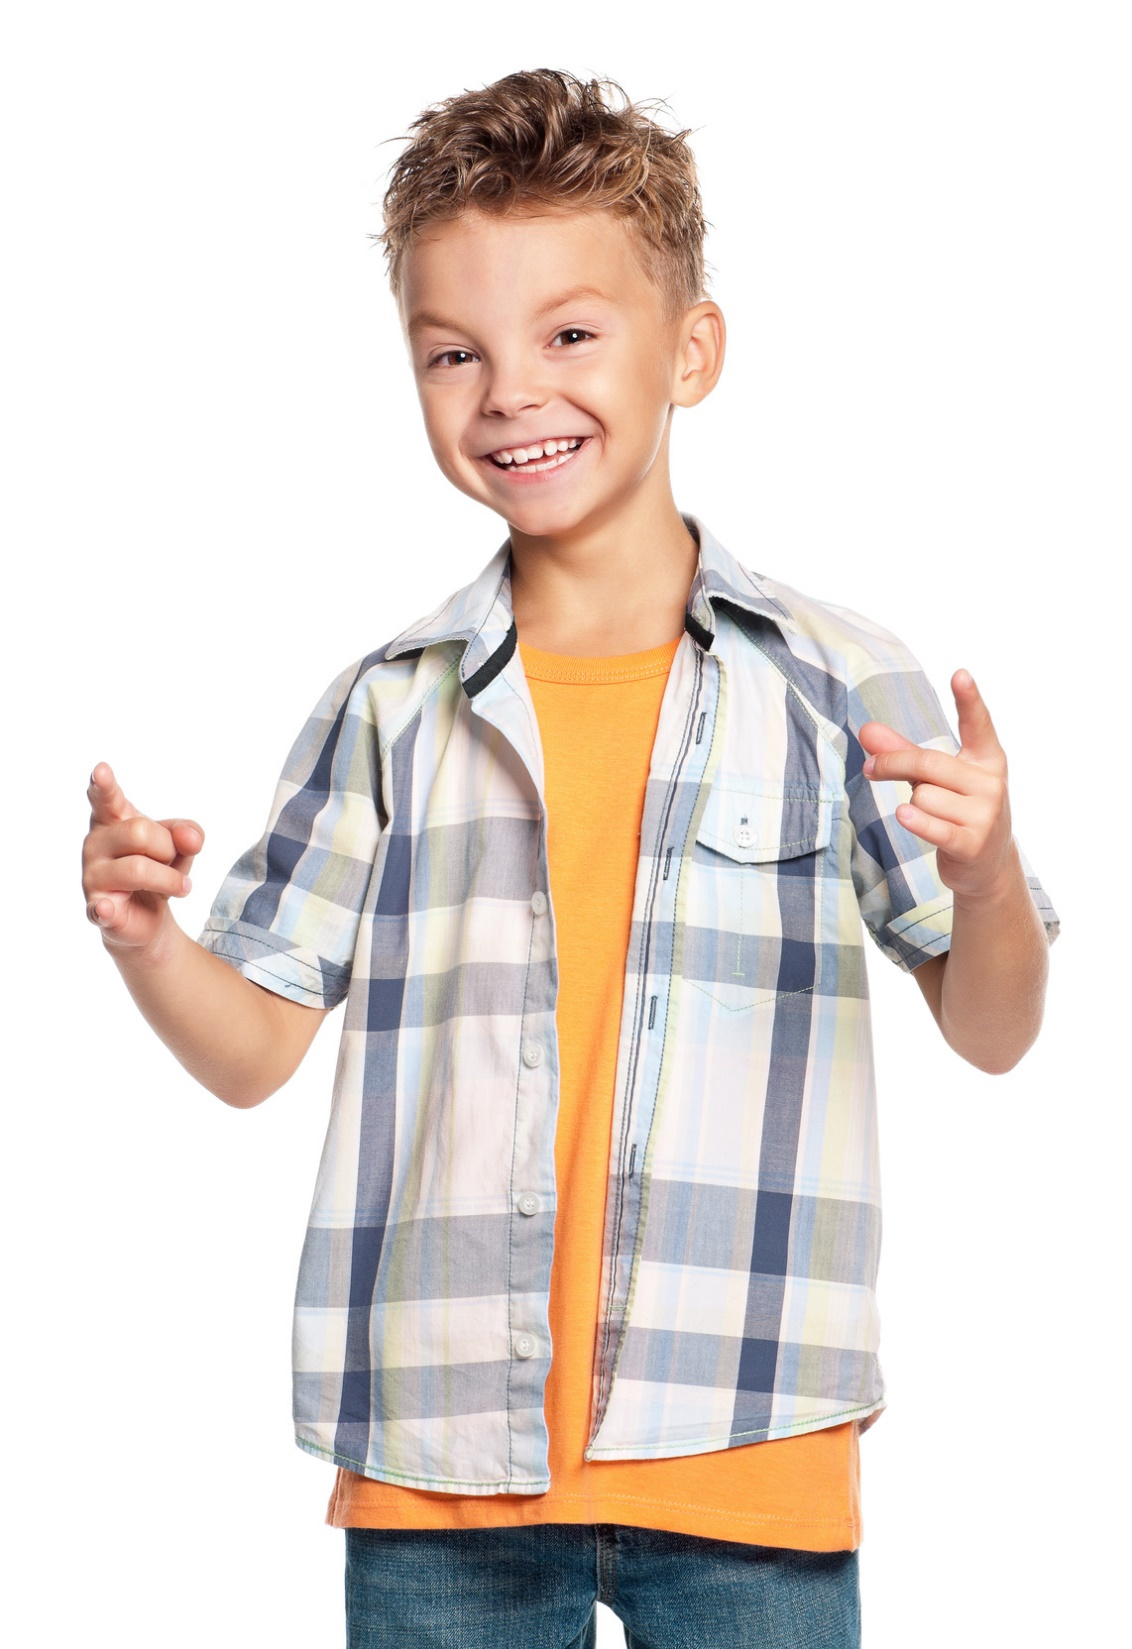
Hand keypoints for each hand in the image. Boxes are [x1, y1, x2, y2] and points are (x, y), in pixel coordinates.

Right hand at [82, 761, 204, 951]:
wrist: (150, 916)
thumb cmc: (159, 868)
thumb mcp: (181, 844)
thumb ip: (189, 832)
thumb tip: (190, 839)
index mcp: (111, 820)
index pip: (105, 798)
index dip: (103, 785)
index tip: (101, 770)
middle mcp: (95, 844)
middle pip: (139, 832)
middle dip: (167, 848)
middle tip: (170, 862)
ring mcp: (92, 877)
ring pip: (138, 869)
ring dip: (170, 880)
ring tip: (177, 887)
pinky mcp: (98, 909)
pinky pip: (103, 908)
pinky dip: (106, 909)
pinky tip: (107, 908)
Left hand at [858, 670, 1014, 902]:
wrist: (987, 865)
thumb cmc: (957, 810)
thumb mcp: (936, 778)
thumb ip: (902, 752)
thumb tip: (866, 729)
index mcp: (988, 759)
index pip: (978, 724)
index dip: (969, 699)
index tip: (960, 674)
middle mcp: (991, 784)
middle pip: (927, 763)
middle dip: (892, 763)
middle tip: (869, 767)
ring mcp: (985, 815)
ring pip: (923, 796)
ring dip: (913, 805)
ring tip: (932, 816)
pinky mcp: (972, 843)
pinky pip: (930, 824)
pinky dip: (913, 820)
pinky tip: (905, 815)